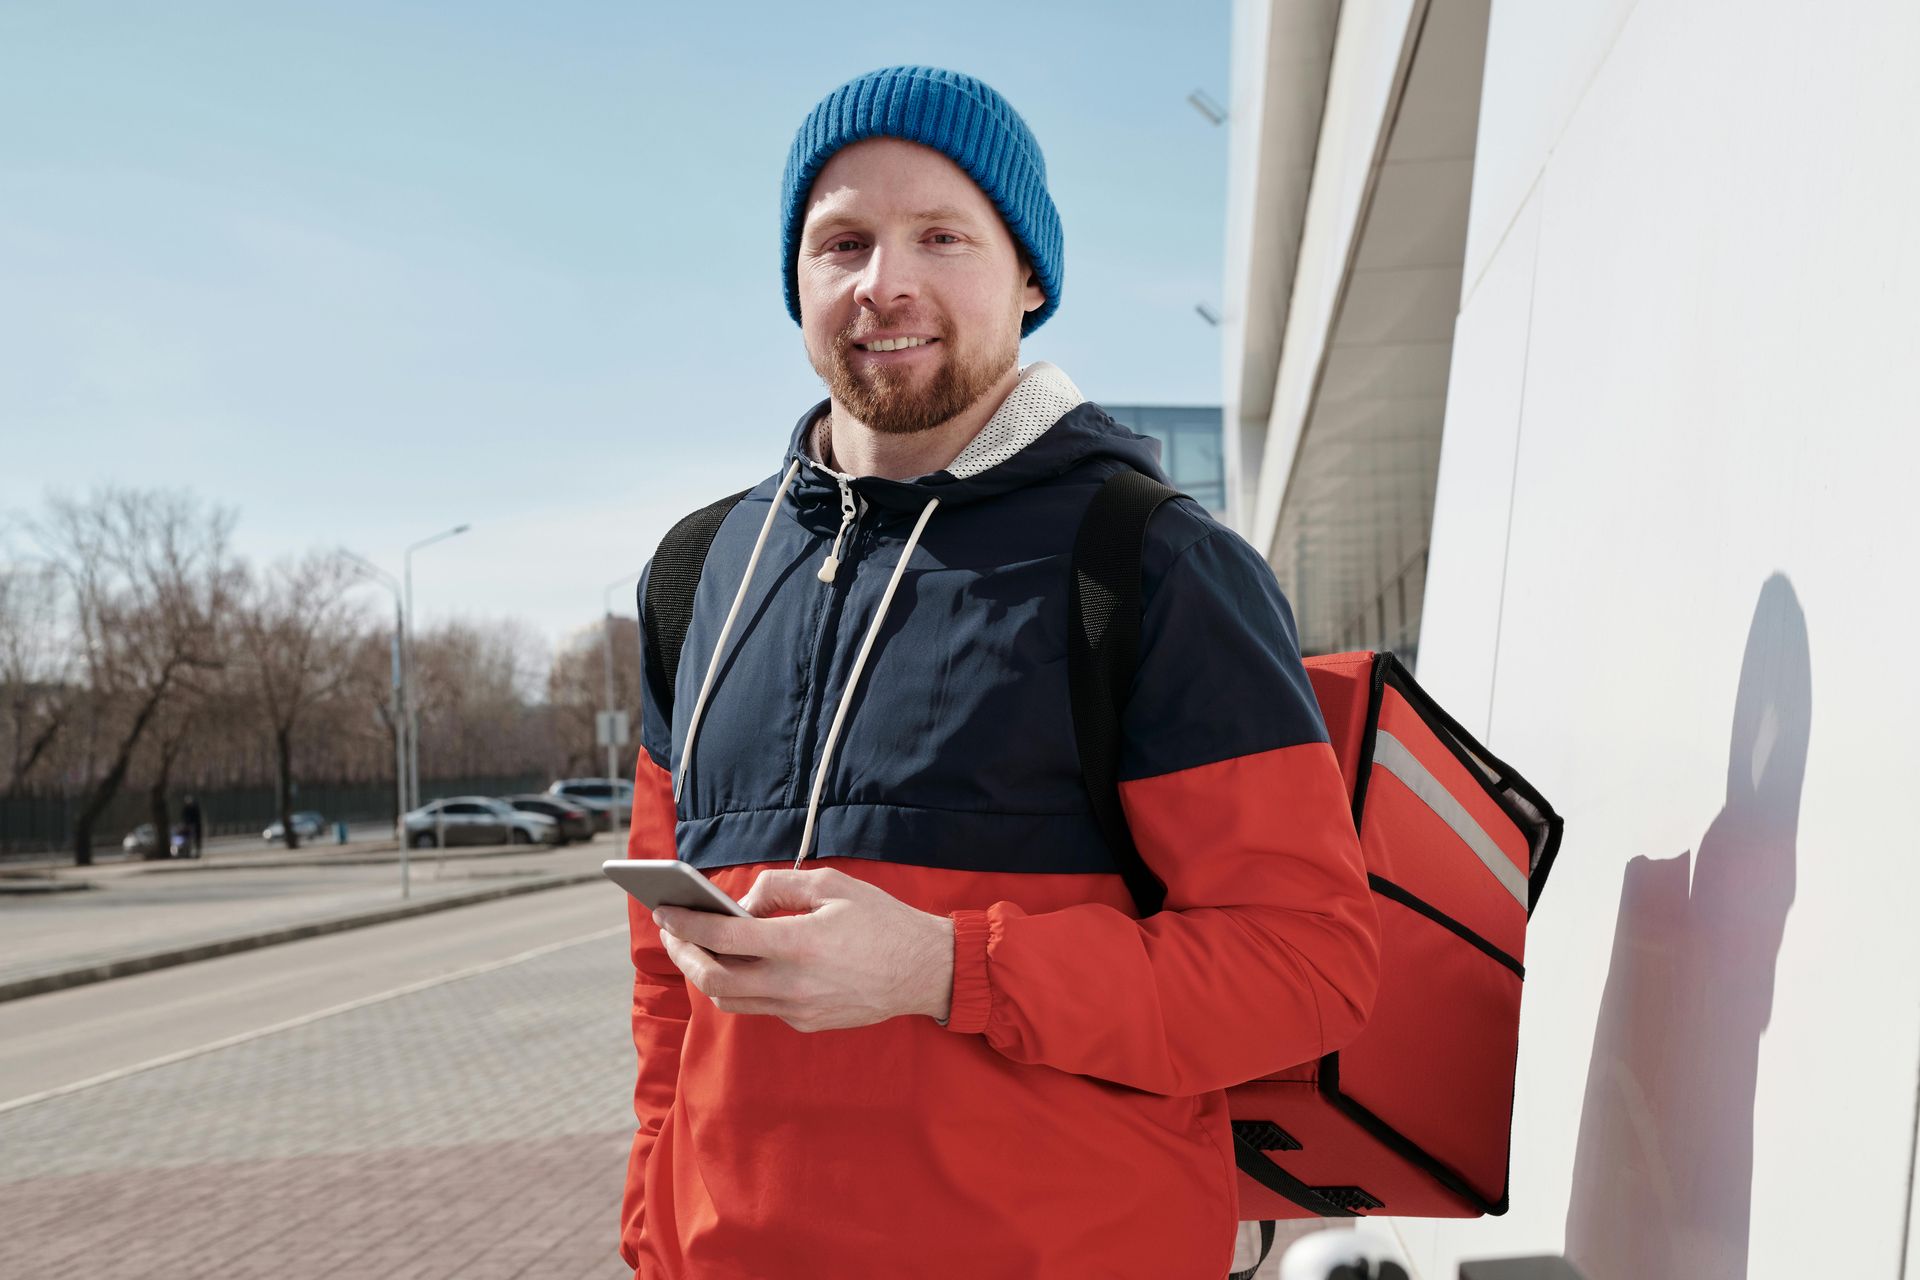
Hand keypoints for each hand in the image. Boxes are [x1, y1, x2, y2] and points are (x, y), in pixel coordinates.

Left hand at [653, 866, 954, 1032]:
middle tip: (672, 933)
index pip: (723, 938)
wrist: (924, 970)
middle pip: (714, 978)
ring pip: (730, 1000)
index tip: (666, 912)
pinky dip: (740, 986)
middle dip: (683, 954)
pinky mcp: (807, 1023)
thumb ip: (780, 887)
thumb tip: (742, 904)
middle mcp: (793, 983)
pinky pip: (759, 1007)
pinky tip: (739, 965)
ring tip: (696, 950)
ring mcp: (798, 1009)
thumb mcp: (833, 885)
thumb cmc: (882, 921)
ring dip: (705, 975)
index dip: (686, 925)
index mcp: (799, 943)